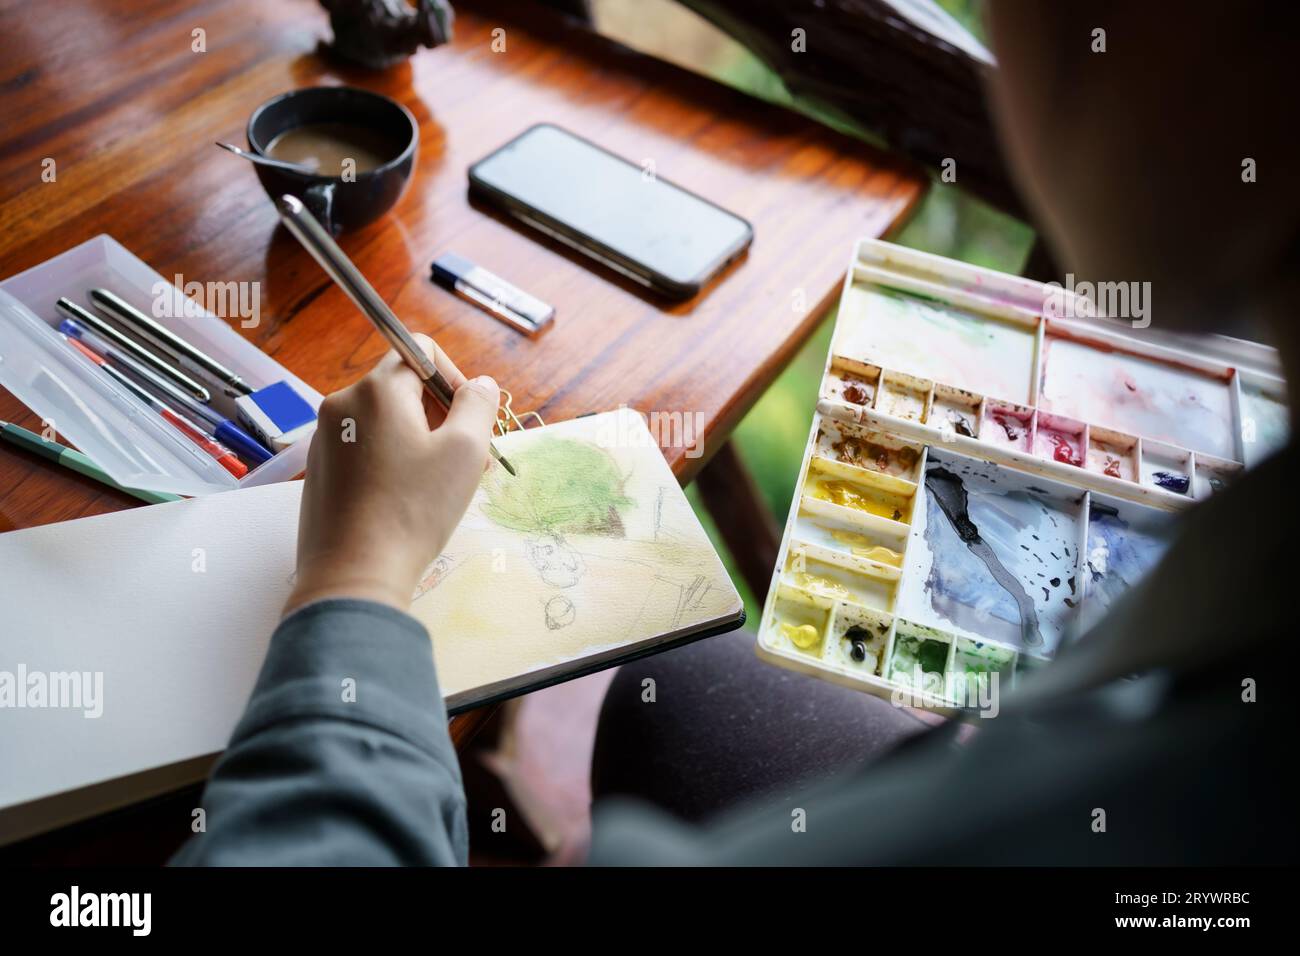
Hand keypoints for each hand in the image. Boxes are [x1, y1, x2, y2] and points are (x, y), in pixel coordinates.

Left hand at [285, 334, 499, 614]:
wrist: (354, 575)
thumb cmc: (414, 509)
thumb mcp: (465, 452)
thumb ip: (478, 405)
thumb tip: (479, 384)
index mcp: (376, 390)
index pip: (419, 351)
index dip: (453, 378)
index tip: (471, 418)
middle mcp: (342, 405)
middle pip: (402, 389)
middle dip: (442, 416)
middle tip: (471, 460)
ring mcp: (324, 440)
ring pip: (385, 423)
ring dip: (421, 442)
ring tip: (444, 487)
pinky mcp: (320, 473)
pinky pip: (365, 450)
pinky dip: (393, 463)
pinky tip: (410, 502)